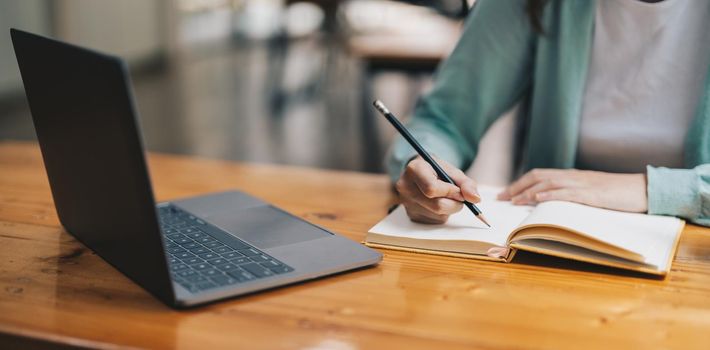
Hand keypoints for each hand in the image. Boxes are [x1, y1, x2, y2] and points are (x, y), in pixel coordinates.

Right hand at [395, 156, 479, 223]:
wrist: (420, 173)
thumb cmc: (437, 170)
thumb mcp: (452, 170)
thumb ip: (466, 183)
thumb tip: (475, 199)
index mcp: (414, 169)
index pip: (432, 189)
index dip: (451, 192)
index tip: (460, 191)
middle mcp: (405, 187)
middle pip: (437, 206)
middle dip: (455, 203)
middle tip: (459, 197)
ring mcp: (406, 203)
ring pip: (439, 215)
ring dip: (450, 209)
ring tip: (445, 196)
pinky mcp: (411, 215)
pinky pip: (435, 221)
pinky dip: (443, 214)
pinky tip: (438, 203)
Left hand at [497, 169, 647, 212]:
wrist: (643, 190)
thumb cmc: (617, 194)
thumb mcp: (589, 193)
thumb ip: (571, 196)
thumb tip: (550, 206)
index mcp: (571, 176)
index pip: (539, 175)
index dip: (520, 183)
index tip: (505, 194)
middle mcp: (572, 177)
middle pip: (538, 177)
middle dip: (517, 187)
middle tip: (502, 198)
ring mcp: (581, 184)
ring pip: (549, 184)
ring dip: (529, 192)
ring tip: (514, 200)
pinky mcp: (591, 195)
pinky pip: (567, 193)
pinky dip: (551, 195)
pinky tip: (538, 200)